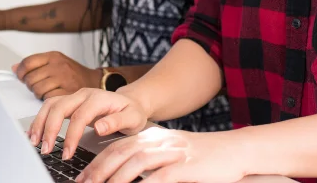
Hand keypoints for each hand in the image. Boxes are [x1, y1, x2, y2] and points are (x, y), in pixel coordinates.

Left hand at [13, 51, 101, 99]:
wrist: (95, 81)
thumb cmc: (74, 73)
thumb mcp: (56, 61)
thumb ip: (35, 64)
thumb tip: (15, 68)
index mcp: (53, 56)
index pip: (28, 62)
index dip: (21, 72)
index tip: (20, 76)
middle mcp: (58, 66)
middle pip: (30, 78)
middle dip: (30, 85)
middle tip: (37, 86)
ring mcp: (63, 79)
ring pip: (37, 90)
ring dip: (38, 94)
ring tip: (46, 92)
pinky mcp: (68, 92)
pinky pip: (48, 99)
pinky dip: (48, 100)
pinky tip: (53, 97)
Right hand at [28, 88, 150, 159]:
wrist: (131, 102)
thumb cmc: (131, 112)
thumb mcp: (132, 118)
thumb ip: (116, 122)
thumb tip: (98, 128)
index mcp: (98, 98)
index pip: (79, 116)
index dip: (71, 135)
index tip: (67, 153)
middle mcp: (83, 94)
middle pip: (59, 107)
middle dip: (49, 129)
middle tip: (46, 149)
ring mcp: (74, 97)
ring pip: (50, 104)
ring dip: (40, 122)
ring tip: (35, 142)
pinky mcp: (69, 102)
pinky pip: (50, 107)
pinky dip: (40, 119)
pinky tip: (36, 133)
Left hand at [76, 128, 248, 182]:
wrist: (235, 150)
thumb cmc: (203, 157)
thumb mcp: (171, 154)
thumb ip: (149, 162)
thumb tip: (124, 175)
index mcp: (152, 137)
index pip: (116, 147)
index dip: (96, 162)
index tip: (82, 177)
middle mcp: (158, 141)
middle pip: (120, 153)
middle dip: (97, 171)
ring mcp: (171, 152)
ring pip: (135, 163)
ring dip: (114, 179)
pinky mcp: (185, 166)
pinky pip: (159, 177)